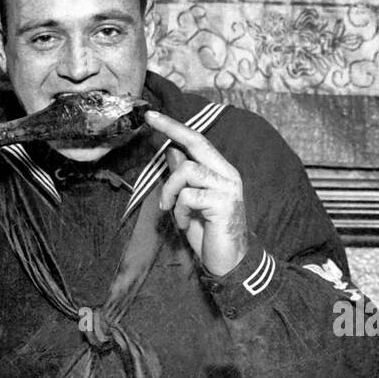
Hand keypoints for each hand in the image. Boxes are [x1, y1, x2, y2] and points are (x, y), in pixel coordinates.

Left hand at [148, 111, 247, 275]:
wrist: (229, 262)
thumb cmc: (209, 233)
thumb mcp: (189, 202)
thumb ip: (183, 177)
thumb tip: (171, 150)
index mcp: (220, 172)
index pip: (198, 142)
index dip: (176, 127)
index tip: (152, 115)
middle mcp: (227, 175)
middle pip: (196, 143)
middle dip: (170, 128)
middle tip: (149, 118)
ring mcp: (227, 188)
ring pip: (186, 171)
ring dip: (170, 192)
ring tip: (171, 211)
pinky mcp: (224, 203)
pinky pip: (188, 196)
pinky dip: (180, 211)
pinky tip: (186, 223)